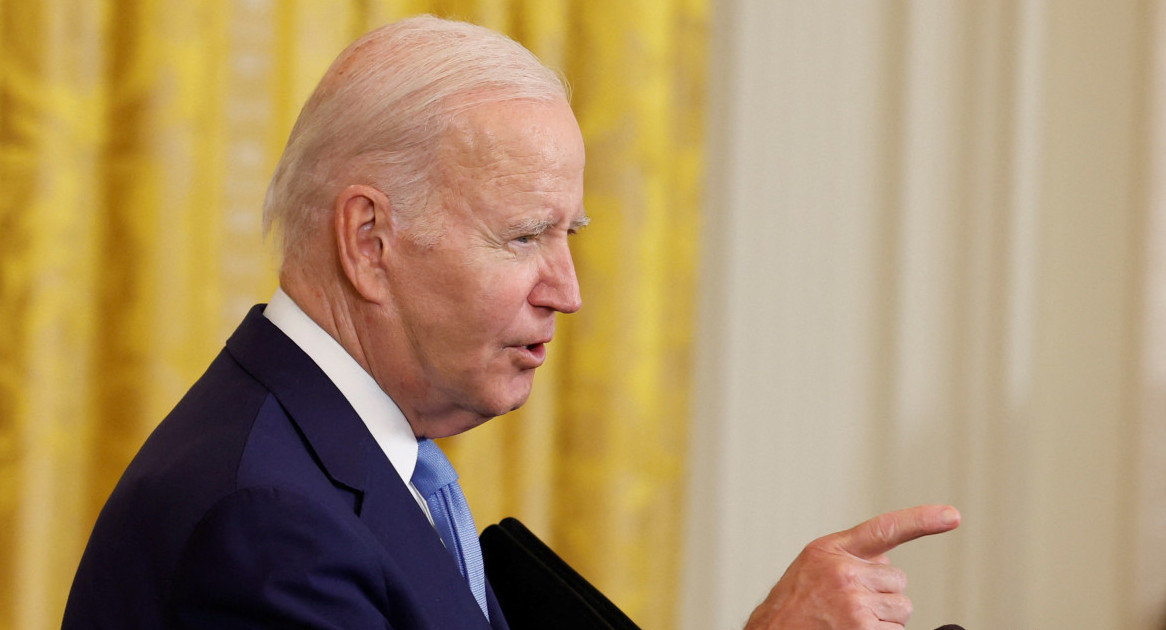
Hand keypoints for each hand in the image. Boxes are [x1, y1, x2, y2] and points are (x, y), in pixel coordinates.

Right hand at [744, 505, 959, 629]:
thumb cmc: (791, 609)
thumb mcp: (812, 569)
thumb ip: (849, 559)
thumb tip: (886, 563)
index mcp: (830, 551)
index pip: (884, 529)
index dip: (922, 520)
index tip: (952, 515)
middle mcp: (843, 573)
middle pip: (897, 581)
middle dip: (881, 596)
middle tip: (848, 607)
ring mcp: (854, 604)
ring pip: (901, 610)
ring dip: (882, 619)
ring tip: (847, 623)